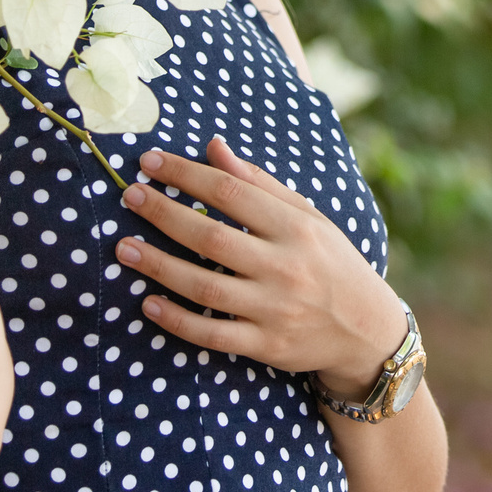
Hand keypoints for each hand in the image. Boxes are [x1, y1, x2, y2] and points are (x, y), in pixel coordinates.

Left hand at [117, 137, 406, 389]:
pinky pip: (212, 334)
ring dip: (159, 267)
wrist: (367, 331)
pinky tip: (148, 304)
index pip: (231, 192)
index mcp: (296, 227)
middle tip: (129, 197)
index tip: (150, 162)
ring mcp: (275, 309)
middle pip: (211, 238)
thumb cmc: (331, 263)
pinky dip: (177, 320)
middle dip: (163, 215)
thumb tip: (213, 146)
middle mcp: (285, 267)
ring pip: (205, 287)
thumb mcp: (307, 216)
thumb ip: (259, 183)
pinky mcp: (266, 345)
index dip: (186, 175)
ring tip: (124, 248)